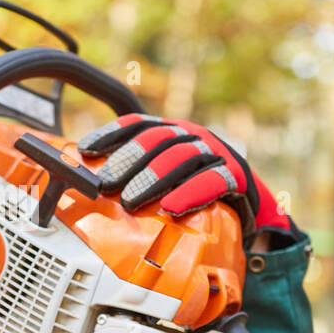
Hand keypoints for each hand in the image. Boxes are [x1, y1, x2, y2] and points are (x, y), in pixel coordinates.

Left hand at [77, 113, 300, 246]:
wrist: (249, 204)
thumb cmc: (196, 189)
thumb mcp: (167, 177)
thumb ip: (137, 176)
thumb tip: (92, 188)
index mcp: (172, 132)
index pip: (138, 124)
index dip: (111, 134)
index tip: (84, 150)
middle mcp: (192, 135)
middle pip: (157, 140)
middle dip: (128, 161)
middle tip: (105, 184)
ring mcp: (215, 152)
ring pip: (182, 157)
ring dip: (153, 178)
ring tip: (130, 200)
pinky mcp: (235, 175)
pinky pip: (213, 181)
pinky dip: (190, 193)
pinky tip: (171, 207)